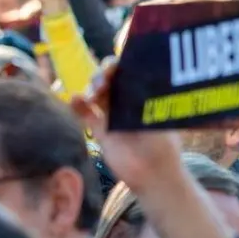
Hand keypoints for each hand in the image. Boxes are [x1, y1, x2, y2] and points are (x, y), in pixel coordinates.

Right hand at [68, 60, 183, 194]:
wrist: (153, 174)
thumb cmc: (163, 145)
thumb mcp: (156, 118)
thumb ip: (145, 100)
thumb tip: (138, 80)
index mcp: (146, 94)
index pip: (133, 71)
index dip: (121, 63)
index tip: (115, 63)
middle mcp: (129, 101)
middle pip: (112, 78)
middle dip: (104, 73)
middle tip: (104, 79)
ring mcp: (114, 115)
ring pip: (97, 93)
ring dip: (92, 87)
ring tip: (92, 93)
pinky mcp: (101, 131)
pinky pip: (86, 114)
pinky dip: (78, 105)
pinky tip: (75, 99)